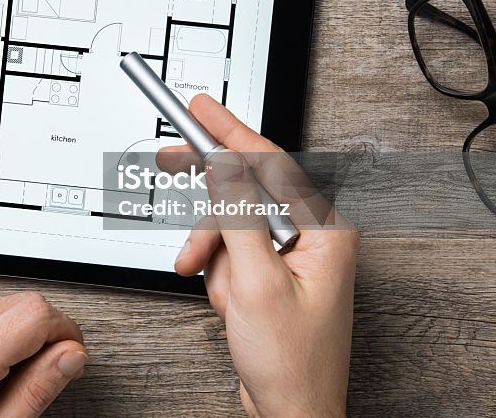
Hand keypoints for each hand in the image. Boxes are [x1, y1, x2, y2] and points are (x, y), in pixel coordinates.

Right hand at [160, 95, 358, 417]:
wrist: (291, 411)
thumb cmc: (291, 362)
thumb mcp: (255, 282)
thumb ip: (237, 217)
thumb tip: (225, 166)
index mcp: (325, 231)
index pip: (271, 164)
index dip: (230, 132)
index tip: (201, 108)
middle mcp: (312, 236)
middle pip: (245, 192)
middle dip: (209, 205)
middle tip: (170, 160)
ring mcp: (291, 255)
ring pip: (230, 224)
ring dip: (210, 252)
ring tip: (209, 283)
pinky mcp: (272, 271)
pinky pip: (232, 251)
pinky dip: (217, 271)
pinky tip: (224, 297)